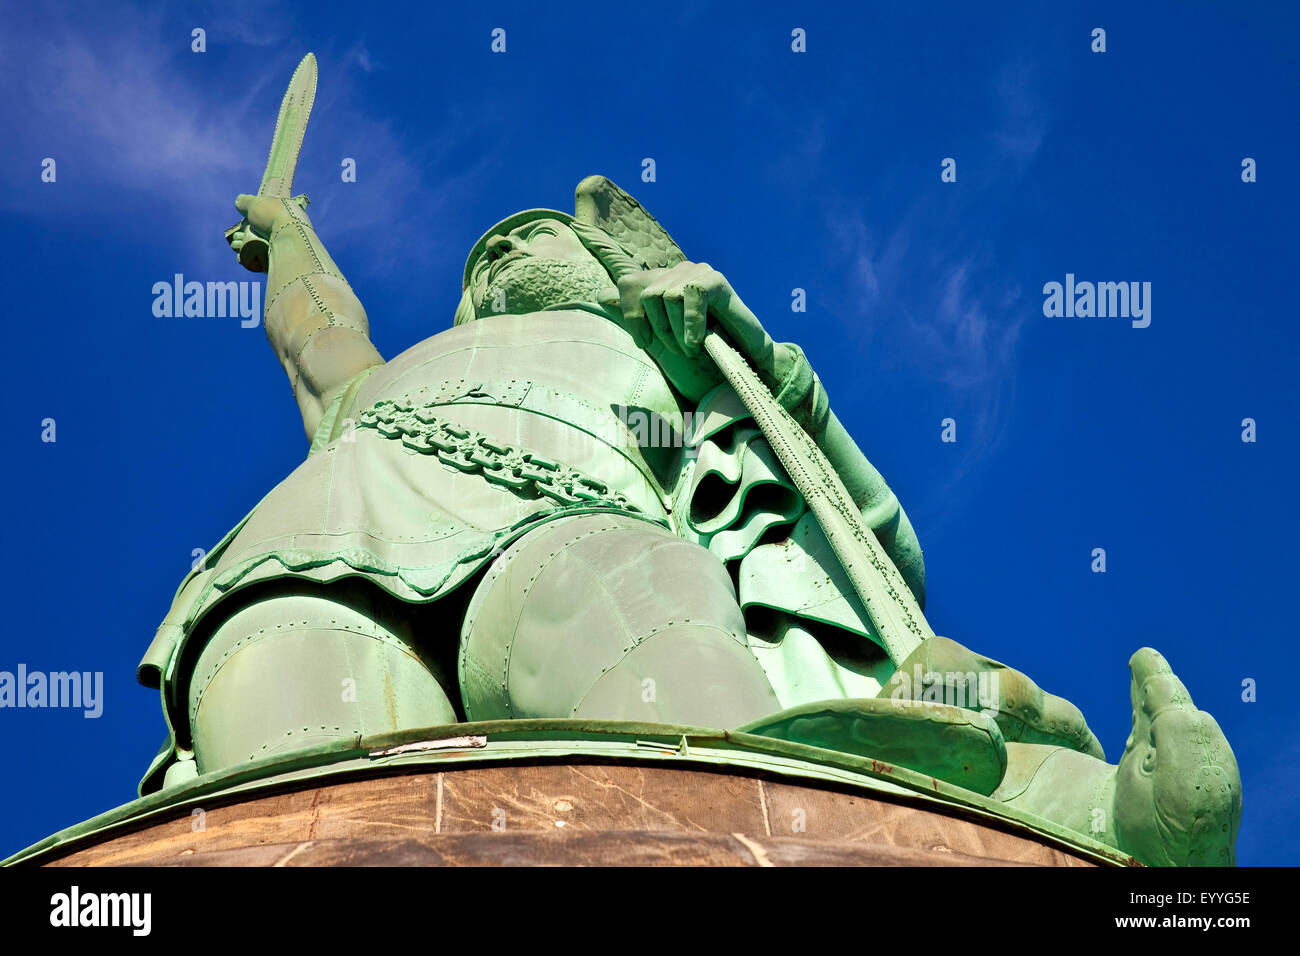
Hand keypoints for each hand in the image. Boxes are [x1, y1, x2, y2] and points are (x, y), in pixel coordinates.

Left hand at [598, 261, 779, 400]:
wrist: (740, 368)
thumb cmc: (699, 358)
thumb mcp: (658, 341)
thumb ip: (633, 318)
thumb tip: (601, 294)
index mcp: (660, 284)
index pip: (627, 284)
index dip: (631, 315)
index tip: (644, 343)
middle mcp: (676, 273)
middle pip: (645, 293)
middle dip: (658, 329)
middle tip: (677, 350)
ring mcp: (697, 273)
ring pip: (665, 296)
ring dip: (677, 332)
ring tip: (692, 348)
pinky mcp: (716, 280)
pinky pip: (692, 294)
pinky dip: (692, 325)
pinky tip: (699, 342)